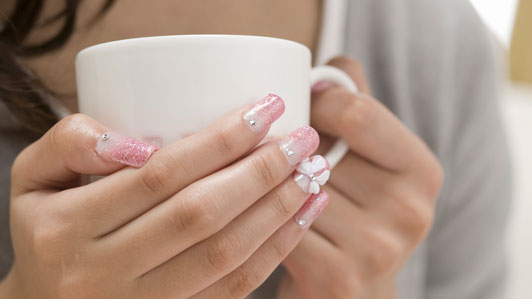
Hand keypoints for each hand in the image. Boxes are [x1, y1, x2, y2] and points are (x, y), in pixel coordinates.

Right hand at [2, 94, 327, 298]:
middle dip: (262, 171)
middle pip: (201, 213)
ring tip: (313, 172)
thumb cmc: (47, 229)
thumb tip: (139, 143)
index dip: (221, 139)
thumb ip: (72, 143)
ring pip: (225, 254)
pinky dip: (275, 249)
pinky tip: (302, 215)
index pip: (161, 174)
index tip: (266, 108)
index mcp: (66, 229)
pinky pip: (233, 288)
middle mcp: (102, 273)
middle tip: (303, 138)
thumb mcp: (33, 177)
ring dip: (278, 209)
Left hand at [277, 57, 443, 298]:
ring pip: (291, 190)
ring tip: (271, 191)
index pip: (356, 112)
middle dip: (290, 150)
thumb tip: (327, 70)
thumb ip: (359, 107)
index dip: (315, 105)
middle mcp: (411, 211)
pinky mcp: (340, 279)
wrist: (355, 290)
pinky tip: (266, 223)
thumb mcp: (372, 159)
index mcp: (422, 171)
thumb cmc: (356, 215)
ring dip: (271, 185)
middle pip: (316, 153)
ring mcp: (378, 250)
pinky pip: (280, 227)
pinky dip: (264, 219)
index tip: (299, 108)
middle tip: (279, 153)